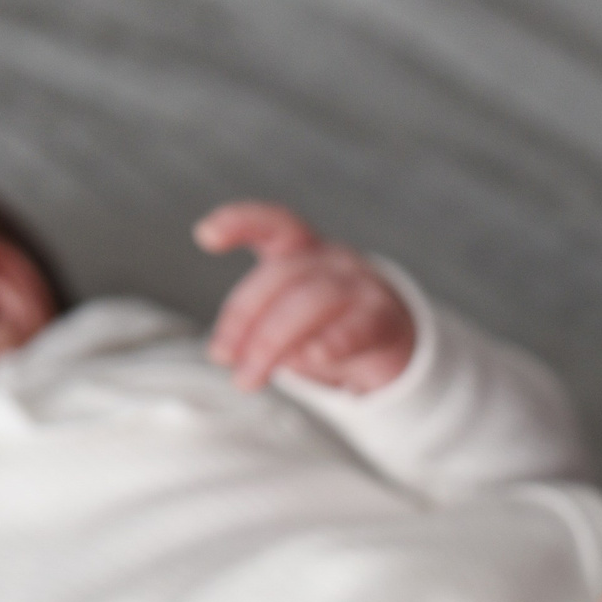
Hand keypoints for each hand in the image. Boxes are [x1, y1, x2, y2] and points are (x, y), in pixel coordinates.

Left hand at [196, 202, 415, 393]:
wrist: (396, 349)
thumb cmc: (330, 329)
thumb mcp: (291, 323)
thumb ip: (265, 329)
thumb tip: (248, 353)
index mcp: (305, 252)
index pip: (274, 224)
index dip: (240, 223)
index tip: (205, 237)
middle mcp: (333, 261)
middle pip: (283, 276)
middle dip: (245, 321)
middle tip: (223, 360)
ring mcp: (363, 287)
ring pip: (313, 301)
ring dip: (274, 342)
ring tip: (251, 379)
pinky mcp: (386, 320)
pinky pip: (359, 326)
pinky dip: (335, 341)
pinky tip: (316, 356)